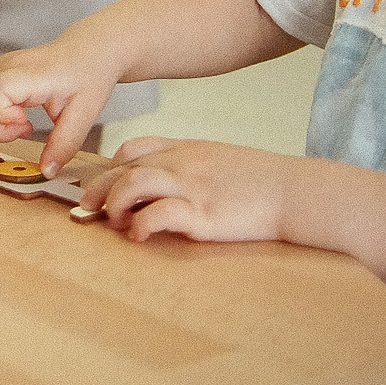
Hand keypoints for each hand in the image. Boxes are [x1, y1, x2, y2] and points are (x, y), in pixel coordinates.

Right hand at [0, 40, 119, 171]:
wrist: (89, 50)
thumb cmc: (88, 73)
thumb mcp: (85, 113)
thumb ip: (64, 144)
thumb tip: (45, 171)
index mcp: (30, 74)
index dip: (0, 117)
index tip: (25, 128)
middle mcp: (6, 69)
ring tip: (26, 129)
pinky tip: (21, 121)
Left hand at [74, 137, 295, 243]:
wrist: (297, 191)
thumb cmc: (263, 181)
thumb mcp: (221, 160)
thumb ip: (191, 167)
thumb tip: (167, 185)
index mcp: (186, 149)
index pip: (133, 148)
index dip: (111, 166)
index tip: (105, 185)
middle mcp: (182, 164)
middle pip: (123, 168)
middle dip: (99, 190)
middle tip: (88, 209)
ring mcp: (191, 187)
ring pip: (132, 184)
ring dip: (115, 205)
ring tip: (116, 223)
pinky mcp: (202, 215)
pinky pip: (158, 215)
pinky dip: (141, 226)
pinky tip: (139, 237)